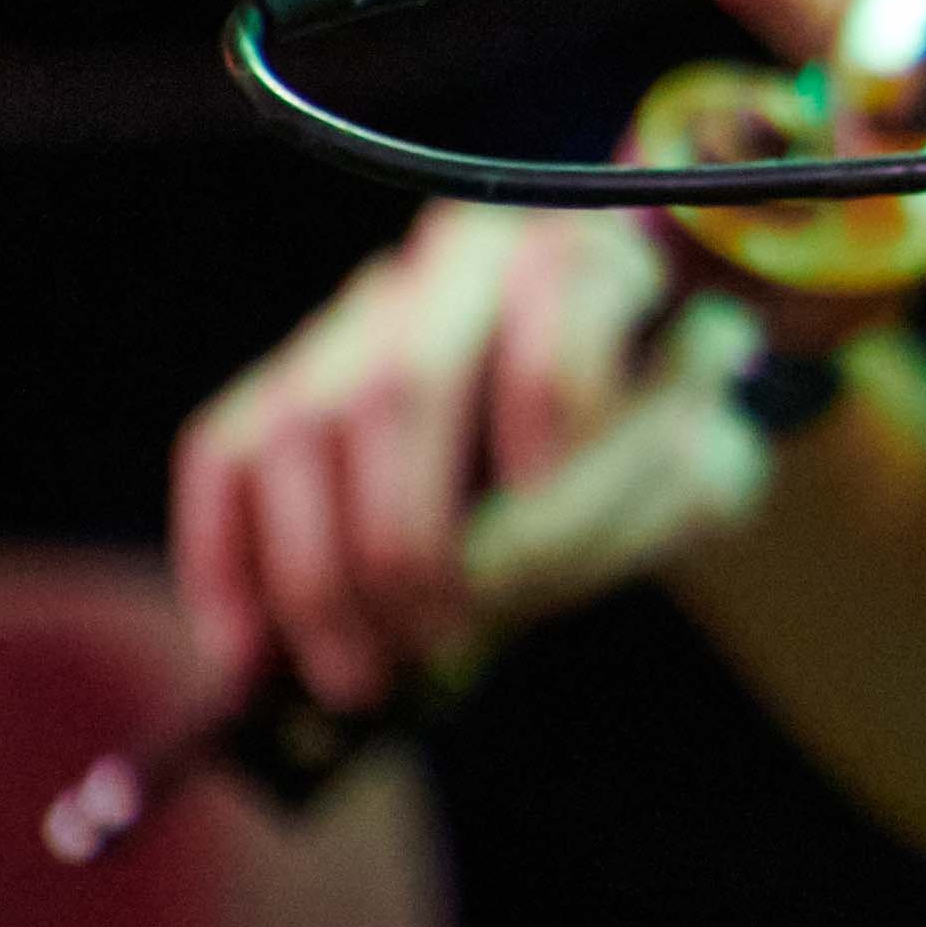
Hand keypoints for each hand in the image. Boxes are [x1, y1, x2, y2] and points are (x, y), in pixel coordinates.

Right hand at [170, 199, 688, 706]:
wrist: (626, 416)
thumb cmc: (668, 445)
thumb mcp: (701, 469)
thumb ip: (644, 493)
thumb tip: (501, 558)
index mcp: (596, 253)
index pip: (564, 288)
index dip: (550, 387)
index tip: (541, 492)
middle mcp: (467, 261)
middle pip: (402, 382)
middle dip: (404, 535)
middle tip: (428, 641)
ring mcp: (370, 311)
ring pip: (300, 424)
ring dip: (318, 572)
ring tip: (358, 674)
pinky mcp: (295, 371)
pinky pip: (224, 453)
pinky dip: (225, 561)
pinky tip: (246, 654)